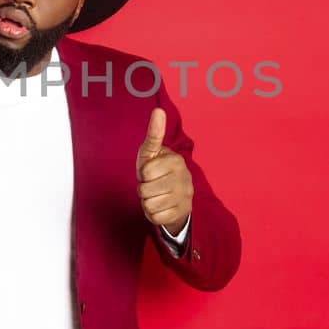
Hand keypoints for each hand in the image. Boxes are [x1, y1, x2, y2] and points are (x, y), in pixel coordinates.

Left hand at [137, 108, 192, 234]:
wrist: (175, 195)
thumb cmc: (158, 170)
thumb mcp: (152, 152)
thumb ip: (154, 134)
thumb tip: (158, 110)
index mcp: (176, 161)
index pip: (145, 172)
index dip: (143, 173)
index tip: (151, 172)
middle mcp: (184, 178)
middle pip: (145, 190)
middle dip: (143, 189)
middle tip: (153, 185)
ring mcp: (185, 197)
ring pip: (149, 205)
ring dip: (147, 202)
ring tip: (156, 195)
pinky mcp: (182, 213)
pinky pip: (155, 218)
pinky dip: (153, 214)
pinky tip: (160, 206)